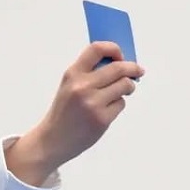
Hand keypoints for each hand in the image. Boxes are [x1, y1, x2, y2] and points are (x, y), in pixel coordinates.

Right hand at [7, 42, 143, 184]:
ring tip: (122, 92)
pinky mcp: (102, 119)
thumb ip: (88, 73)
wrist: (52, 140)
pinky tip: (107, 110)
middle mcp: (82, 86)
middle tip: (138, 71)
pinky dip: (118, 105)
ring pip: (124, 85)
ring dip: (128, 87)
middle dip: (133, 68)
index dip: (113, 49)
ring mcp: (93, 103)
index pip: (97, 49)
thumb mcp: (68, 86)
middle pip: (119, 68)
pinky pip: (121, 104)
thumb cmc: (63, 113)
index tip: (120, 55)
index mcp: (72, 74)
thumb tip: (118, 63)